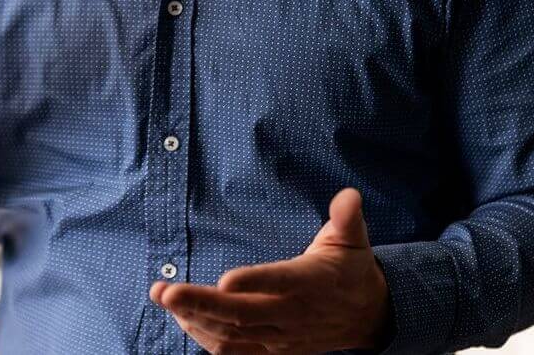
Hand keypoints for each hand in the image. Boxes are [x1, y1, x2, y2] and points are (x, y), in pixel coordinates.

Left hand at [151, 188, 391, 354]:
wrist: (368, 317)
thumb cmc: (352, 270)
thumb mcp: (353, 240)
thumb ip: (346, 217)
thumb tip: (349, 195)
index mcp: (309, 282)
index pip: (280, 282)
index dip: (253, 282)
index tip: (224, 278)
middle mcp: (291, 313)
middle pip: (242, 314)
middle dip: (200, 303)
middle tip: (165, 291)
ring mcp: (280, 336)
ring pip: (233, 336)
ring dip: (195, 320)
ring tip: (165, 299)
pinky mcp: (273, 350)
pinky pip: (235, 353)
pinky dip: (206, 340)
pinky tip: (183, 319)